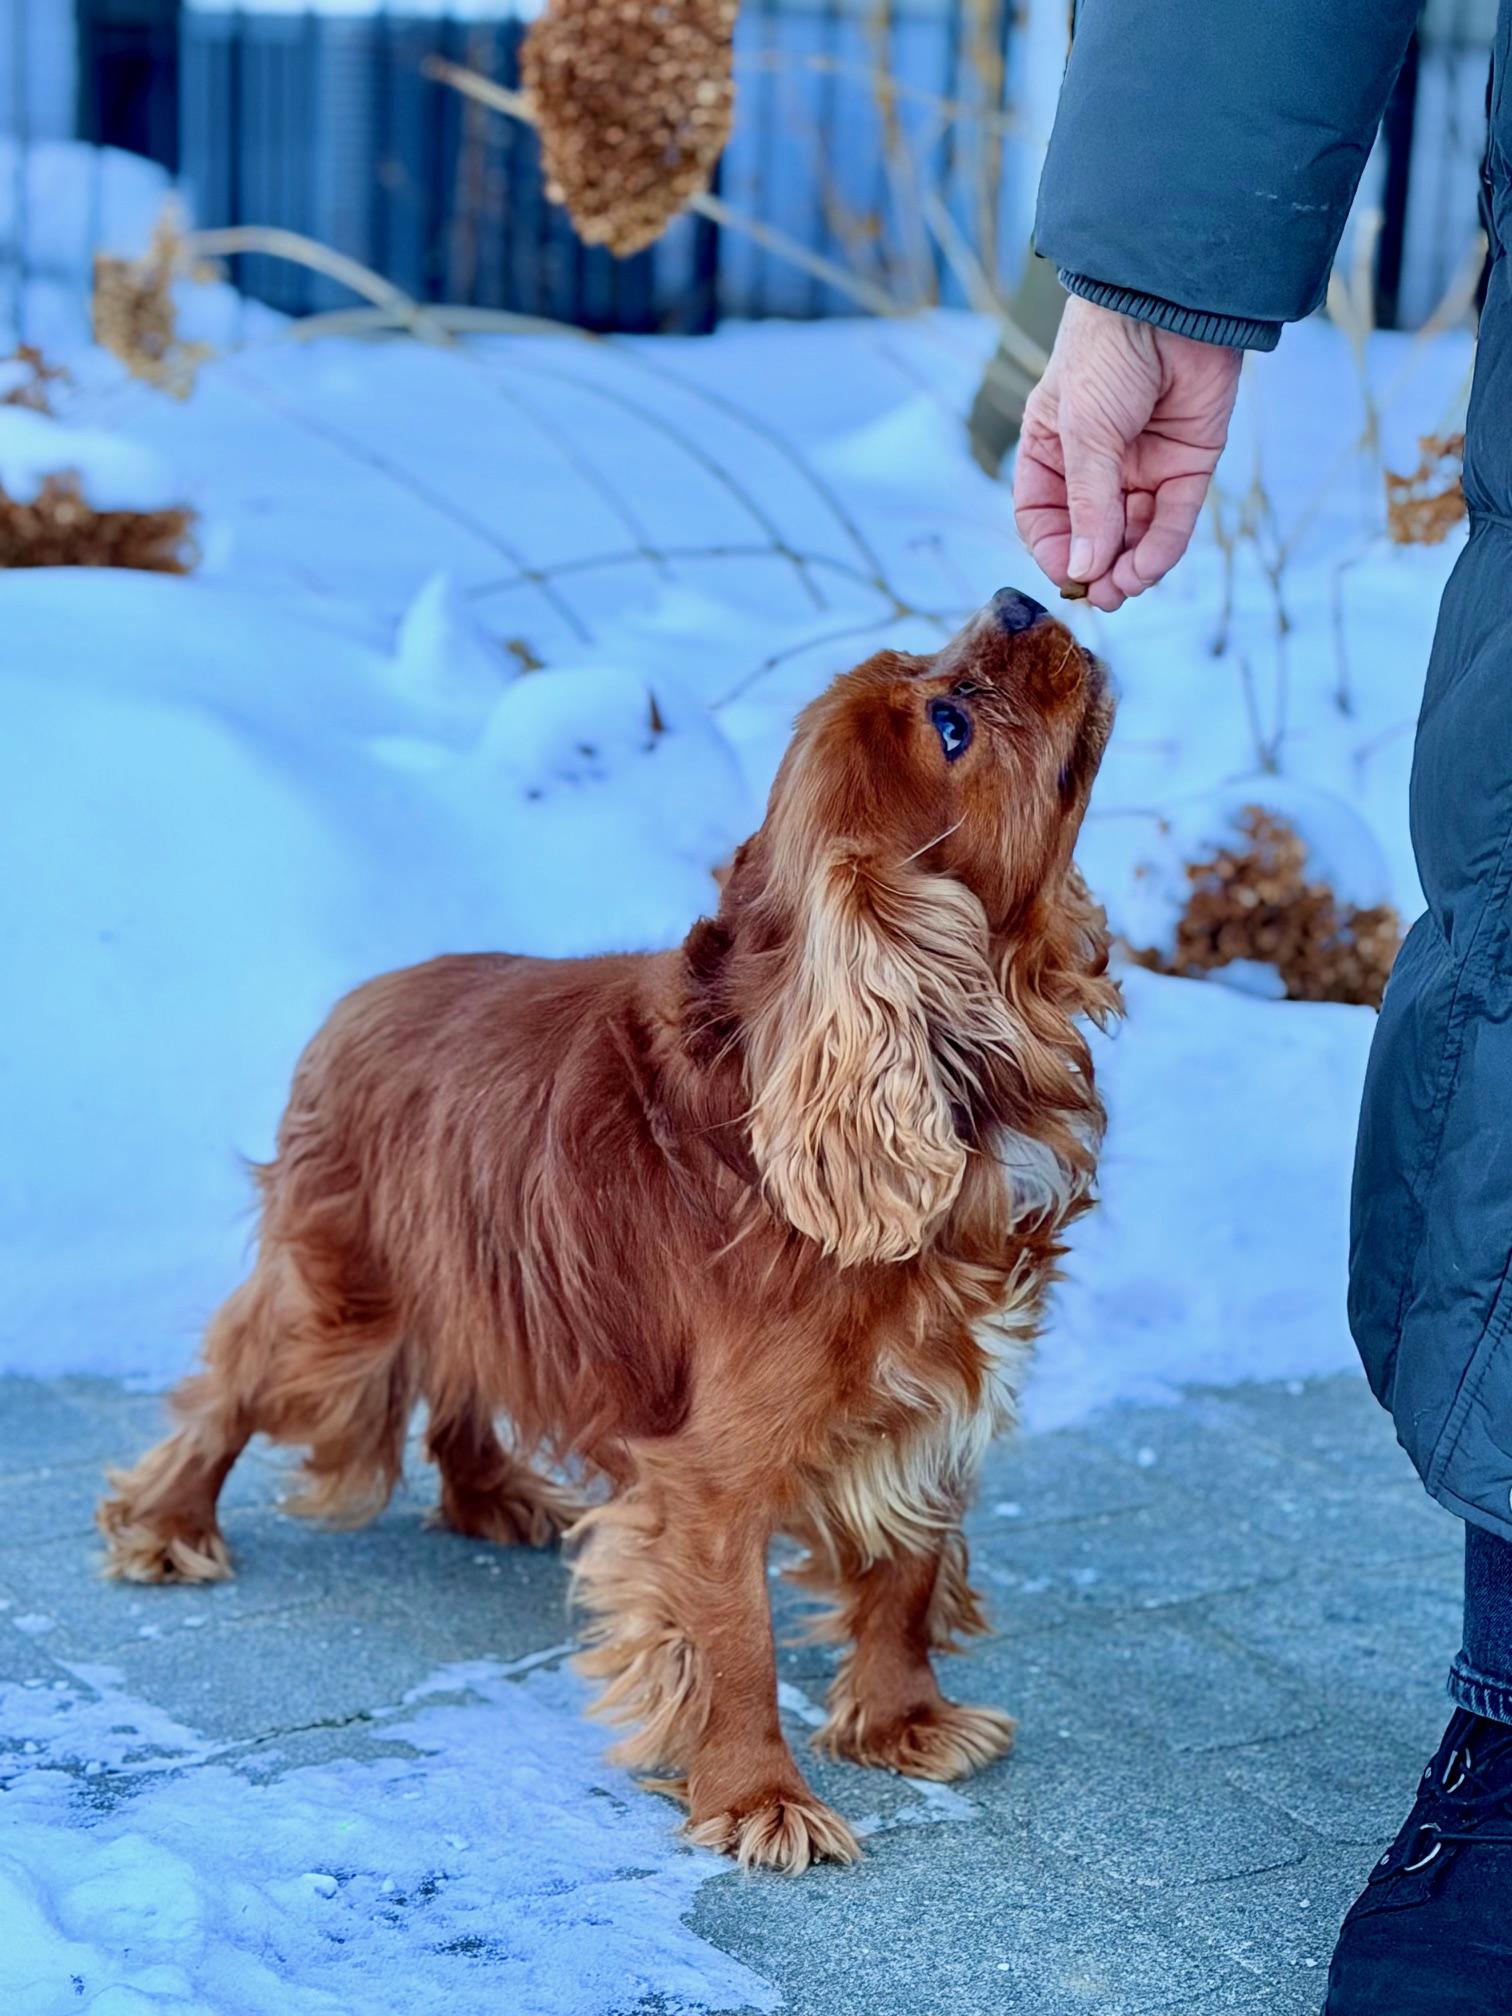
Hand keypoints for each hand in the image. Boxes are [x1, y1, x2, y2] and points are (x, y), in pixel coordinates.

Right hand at [1013, 295, 1242, 611]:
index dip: (1054, 550)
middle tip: (1101, 595)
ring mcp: (1143, 465)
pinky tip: (1148, 566)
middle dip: (1096, 567)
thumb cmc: (1108, 353)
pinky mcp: (1187, 463)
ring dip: (1129, 566)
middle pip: (1092, 533)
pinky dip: (1161, 546)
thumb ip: (1088, 503)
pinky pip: (1173, 518)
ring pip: (1134, 534)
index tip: (1067, 574)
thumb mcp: (1085, 431)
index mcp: (1054, 450)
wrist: (1172, 301)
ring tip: (1123, 587)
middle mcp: (1098, 464)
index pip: (1045, 518)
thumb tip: (1084, 570)